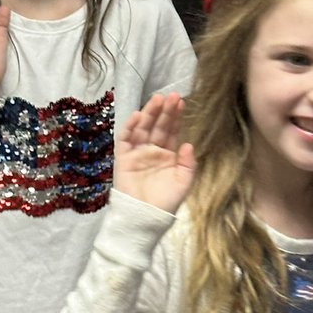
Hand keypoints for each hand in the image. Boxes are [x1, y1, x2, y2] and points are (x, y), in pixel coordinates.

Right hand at [113, 93, 195, 214]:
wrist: (146, 217)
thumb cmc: (165, 201)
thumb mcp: (183, 182)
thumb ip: (188, 163)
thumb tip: (188, 143)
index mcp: (167, 154)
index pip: (171, 131)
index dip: (175, 117)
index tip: (181, 103)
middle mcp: (152, 150)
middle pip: (157, 125)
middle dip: (164, 111)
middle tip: (171, 96)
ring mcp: (137, 153)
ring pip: (142, 128)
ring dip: (149, 113)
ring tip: (157, 99)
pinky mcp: (124, 158)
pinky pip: (125, 139)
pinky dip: (130, 127)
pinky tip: (138, 116)